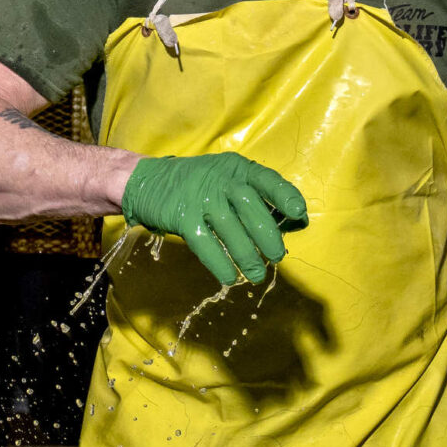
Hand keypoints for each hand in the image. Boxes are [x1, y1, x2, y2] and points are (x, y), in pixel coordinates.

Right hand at [120, 154, 309, 287]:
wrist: (148, 181)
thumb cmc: (200, 185)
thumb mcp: (228, 179)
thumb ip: (258, 197)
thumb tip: (295, 223)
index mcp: (238, 169)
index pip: (268, 180)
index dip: (285, 197)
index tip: (298, 214)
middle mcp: (221, 181)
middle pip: (252, 209)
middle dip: (268, 237)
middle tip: (277, 257)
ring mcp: (201, 199)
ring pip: (231, 230)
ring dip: (248, 256)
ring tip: (257, 274)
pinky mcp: (182, 218)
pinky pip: (206, 245)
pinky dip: (220, 264)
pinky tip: (230, 277)